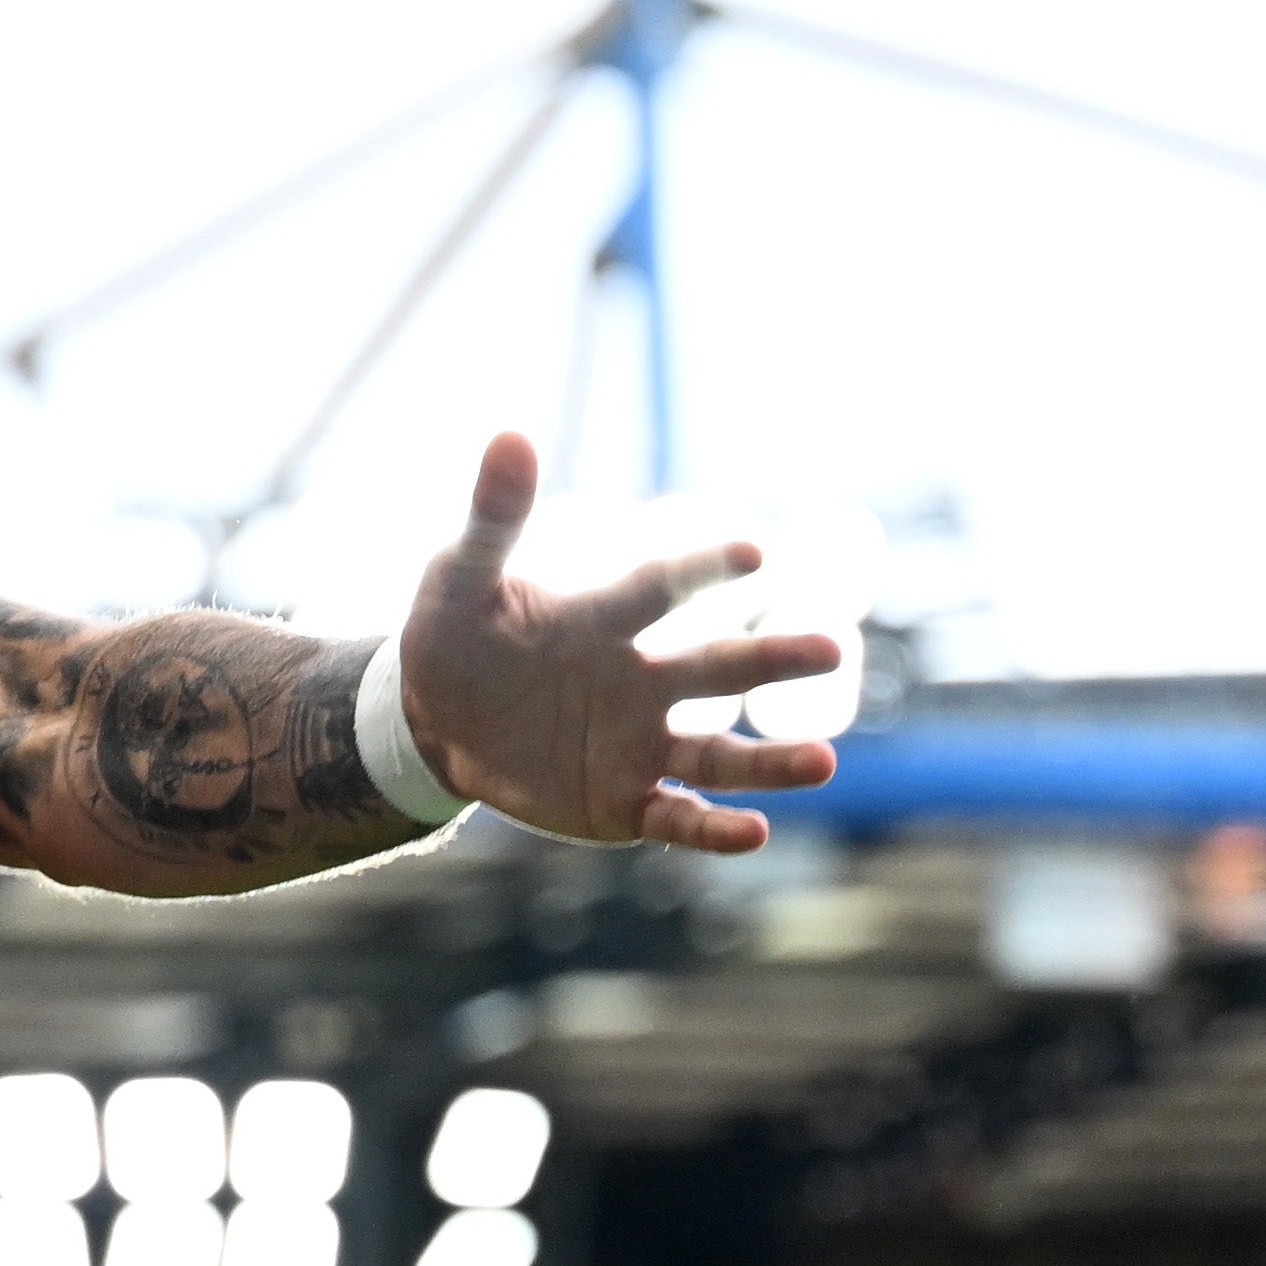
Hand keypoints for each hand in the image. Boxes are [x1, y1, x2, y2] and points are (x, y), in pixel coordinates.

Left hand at [394, 433, 844, 850]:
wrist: (434, 720)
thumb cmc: (456, 636)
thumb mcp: (460, 580)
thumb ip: (492, 519)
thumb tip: (509, 433)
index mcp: (606, 620)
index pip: (660, 589)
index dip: (701, 570)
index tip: (752, 550)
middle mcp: (640, 680)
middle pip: (717, 670)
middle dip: (774, 661)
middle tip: (831, 649)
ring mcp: (638, 744)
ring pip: (719, 754)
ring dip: (771, 761)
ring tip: (825, 761)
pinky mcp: (623, 803)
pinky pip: (678, 817)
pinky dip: (715, 829)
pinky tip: (754, 831)